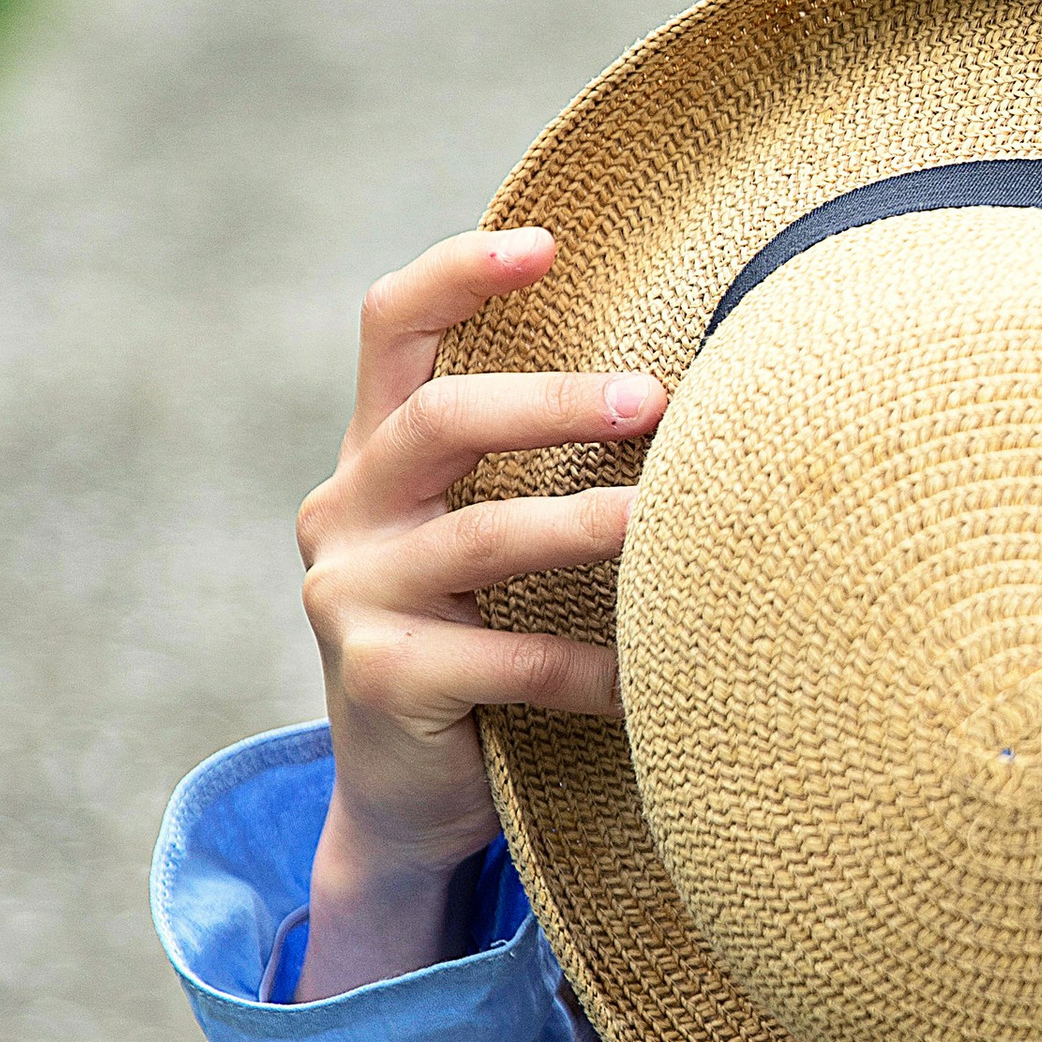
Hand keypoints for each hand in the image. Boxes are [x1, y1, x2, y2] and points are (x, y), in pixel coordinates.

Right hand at [293, 227, 665, 994]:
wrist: (410, 798)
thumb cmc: (482, 640)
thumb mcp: (484, 538)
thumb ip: (530, 466)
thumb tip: (696, 387)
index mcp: (373, 455)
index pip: (388, 328)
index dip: (458, 273)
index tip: (550, 244)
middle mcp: (345, 510)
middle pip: (442, 421)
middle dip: (554, 403)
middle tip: (657, 400)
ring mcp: (350, 597)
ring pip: (481, 539)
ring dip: (588, 526)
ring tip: (670, 524)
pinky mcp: (380, 681)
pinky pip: (507, 662)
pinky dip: (592, 666)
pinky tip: (658, 675)